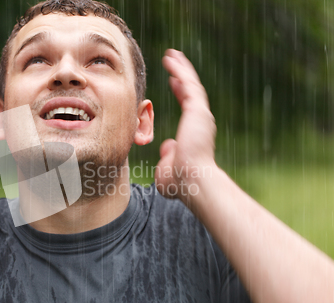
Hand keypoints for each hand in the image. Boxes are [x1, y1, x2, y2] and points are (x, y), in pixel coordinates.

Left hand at [155, 49, 216, 200]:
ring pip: (191, 84)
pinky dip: (180, 70)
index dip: (181, 92)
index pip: (187, 106)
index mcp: (194, 132)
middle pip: (191, 91)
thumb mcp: (168, 167)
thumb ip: (168, 155)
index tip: (173, 81)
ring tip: (172, 54)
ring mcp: (200, 115)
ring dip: (181, 68)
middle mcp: (200, 121)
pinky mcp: (198, 110)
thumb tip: (167, 145)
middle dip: (183, 74)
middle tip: (175, 60)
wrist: (193, 181)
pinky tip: (171, 59)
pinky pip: (188, 84)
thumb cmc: (181, 181)